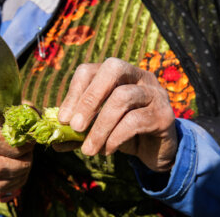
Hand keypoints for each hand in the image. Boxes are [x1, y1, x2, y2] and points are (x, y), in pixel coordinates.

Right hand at [0, 101, 33, 192]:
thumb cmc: (6, 112)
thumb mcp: (18, 106)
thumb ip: (29, 112)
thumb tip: (36, 124)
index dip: (17, 147)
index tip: (29, 143)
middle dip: (20, 166)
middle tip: (28, 156)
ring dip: (19, 176)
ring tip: (25, 163)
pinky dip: (14, 182)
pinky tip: (19, 170)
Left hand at [57, 58, 176, 171]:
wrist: (155, 151)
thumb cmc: (123, 133)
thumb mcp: (97, 129)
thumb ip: (78, 132)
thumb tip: (54, 142)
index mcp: (118, 75)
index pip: (90, 70)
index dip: (74, 92)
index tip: (63, 119)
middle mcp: (138, 76)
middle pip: (112, 69)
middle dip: (89, 99)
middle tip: (75, 127)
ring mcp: (154, 93)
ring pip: (122, 97)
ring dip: (100, 126)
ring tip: (88, 150)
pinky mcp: (164, 115)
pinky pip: (135, 121)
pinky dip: (115, 137)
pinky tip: (107, 151)